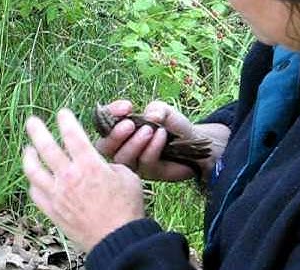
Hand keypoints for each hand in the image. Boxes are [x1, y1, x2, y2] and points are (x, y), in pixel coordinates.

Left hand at [22, 109, 144, 251]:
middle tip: (32, 121)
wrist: (118, 239)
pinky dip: (33, 183)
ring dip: (28, 156)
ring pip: (33, 170)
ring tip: (27, 149)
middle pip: (46, 147)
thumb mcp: (127, 177)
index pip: (72, 134)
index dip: (65, 120)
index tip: (62, 113)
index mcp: (89, 165)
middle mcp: (69, 176)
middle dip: (37, 130)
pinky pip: (35, 194)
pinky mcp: (53, 211)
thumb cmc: (127, 208)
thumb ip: (109, 166)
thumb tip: (98, 165)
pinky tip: (35, 179)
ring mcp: (57, 195)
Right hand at [95, 100, 209, 180]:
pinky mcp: (146, 174)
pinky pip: (144, 163)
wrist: (195, 144)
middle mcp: (121, 147)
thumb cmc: (173, 126)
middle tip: (129, 124)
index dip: (111, 113)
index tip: (127, 106)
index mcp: (119, 128)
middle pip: (103, 147)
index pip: (104, 121)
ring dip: (134, 143)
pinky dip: (152, 148)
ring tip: (149, 130)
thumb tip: (150, 116)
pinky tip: (162, 136)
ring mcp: (132, 162)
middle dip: (114, 136)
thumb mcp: (165, 111)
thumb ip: (157, 109)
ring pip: (122, 158)